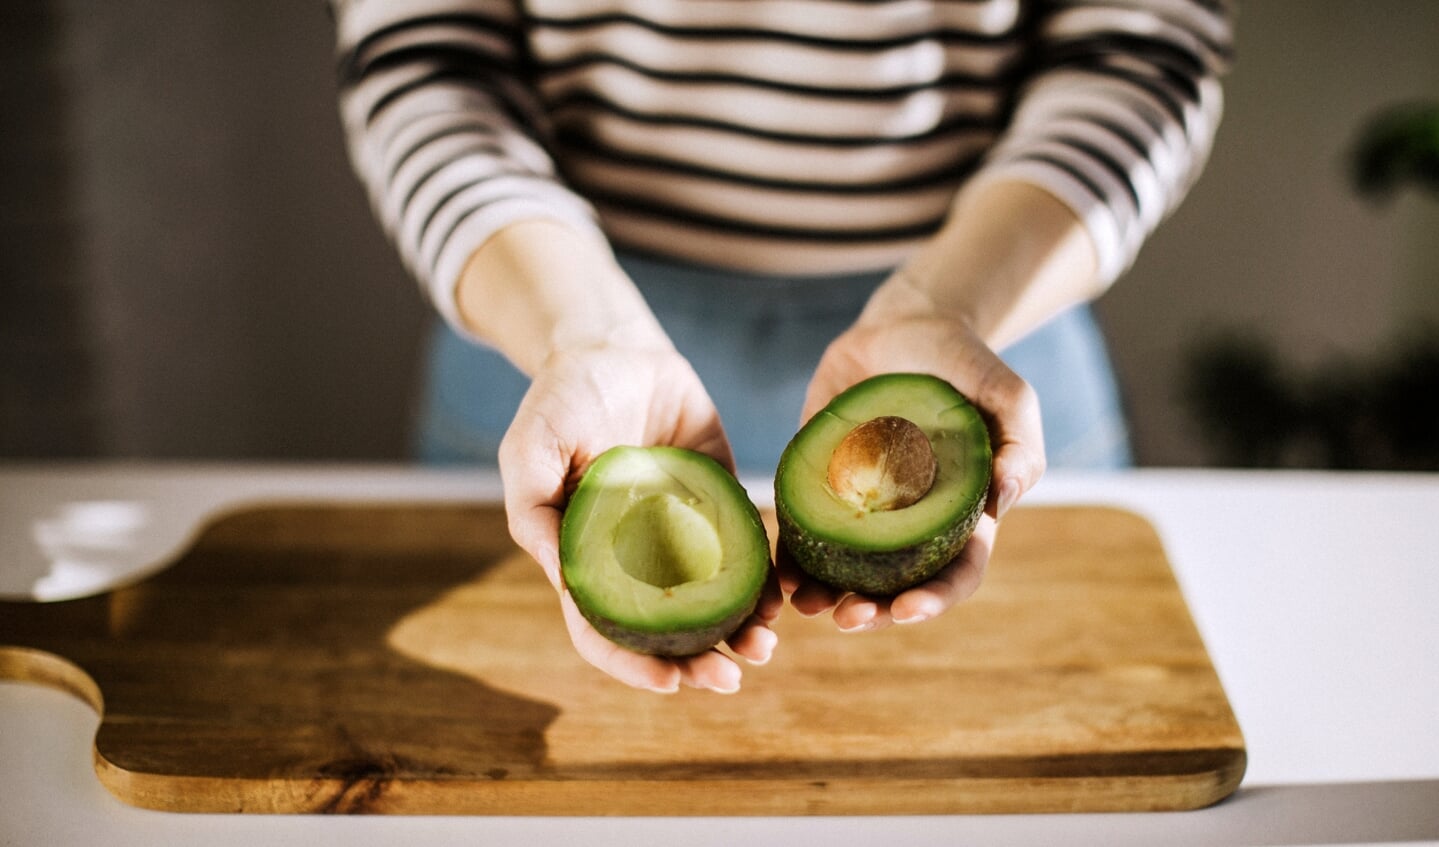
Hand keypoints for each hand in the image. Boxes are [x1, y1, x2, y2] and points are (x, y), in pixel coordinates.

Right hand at [499, 341, 781, 692]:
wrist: (616, 347)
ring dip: (739, 631)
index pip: (604, 629)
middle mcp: (636, 557)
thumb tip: (566, 580)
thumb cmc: (560, 399)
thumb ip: (536, 511)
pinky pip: (746, 549)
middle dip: (698, 661)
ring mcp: (681, 533)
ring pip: (712, 600)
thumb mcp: (530, 448)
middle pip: (666, 629)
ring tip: (767, 645)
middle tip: (732, 678)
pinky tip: (782, 594)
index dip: (633, 663)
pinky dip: (763, 578)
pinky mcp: (719, 502)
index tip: (671, 682)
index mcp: (587, 557)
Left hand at [782, 275, 1045, 631]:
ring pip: (845, 570)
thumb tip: (1005, 499)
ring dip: (826, 596)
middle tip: (847, 619)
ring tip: (804, 606)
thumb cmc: (965, 362)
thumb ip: (1020, 444)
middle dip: (874, 612)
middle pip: (896, 586)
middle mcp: (910, 523)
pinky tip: (777, 574)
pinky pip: (802, 529)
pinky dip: (790, 556)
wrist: (904, 325)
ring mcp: (863, 507)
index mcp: (961, 515)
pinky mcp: (821, 483)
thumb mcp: (1006, 394)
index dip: (935, 598)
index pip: (955, 572)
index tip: (907, 611)